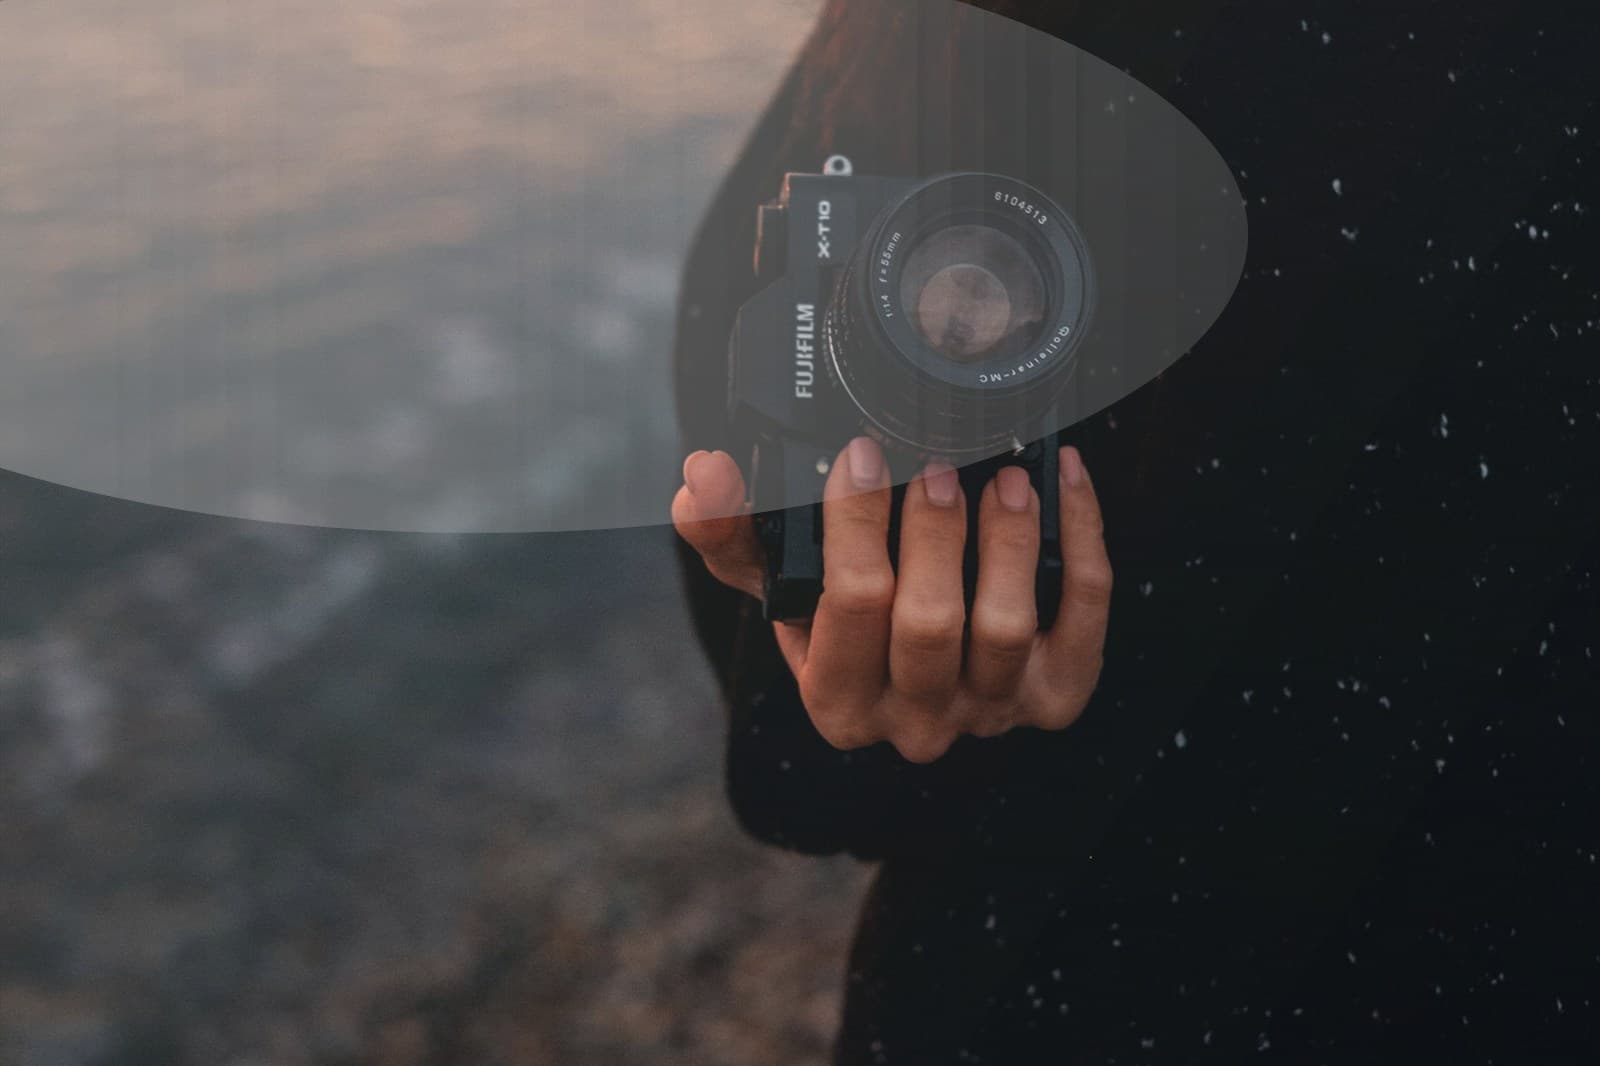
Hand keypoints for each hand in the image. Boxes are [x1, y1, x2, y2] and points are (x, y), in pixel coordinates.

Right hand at [672, 437, 1111, 763]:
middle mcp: (914, 723)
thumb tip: (705, 476)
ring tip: (1001, 476)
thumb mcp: (773, 578)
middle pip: (930, 626)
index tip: (862, 453)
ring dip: (1008, 542)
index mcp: (837, 701)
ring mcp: (991, 712)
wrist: (910, 657)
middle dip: (934, 536)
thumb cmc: (837, 612)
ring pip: (1005, 628)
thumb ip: (728, 529)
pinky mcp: (1057, 692)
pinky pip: (1082, 617)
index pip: (849, 608)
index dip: (857, 525)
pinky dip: (1081, 541)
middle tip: (934, 467)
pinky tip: (1062, 480)